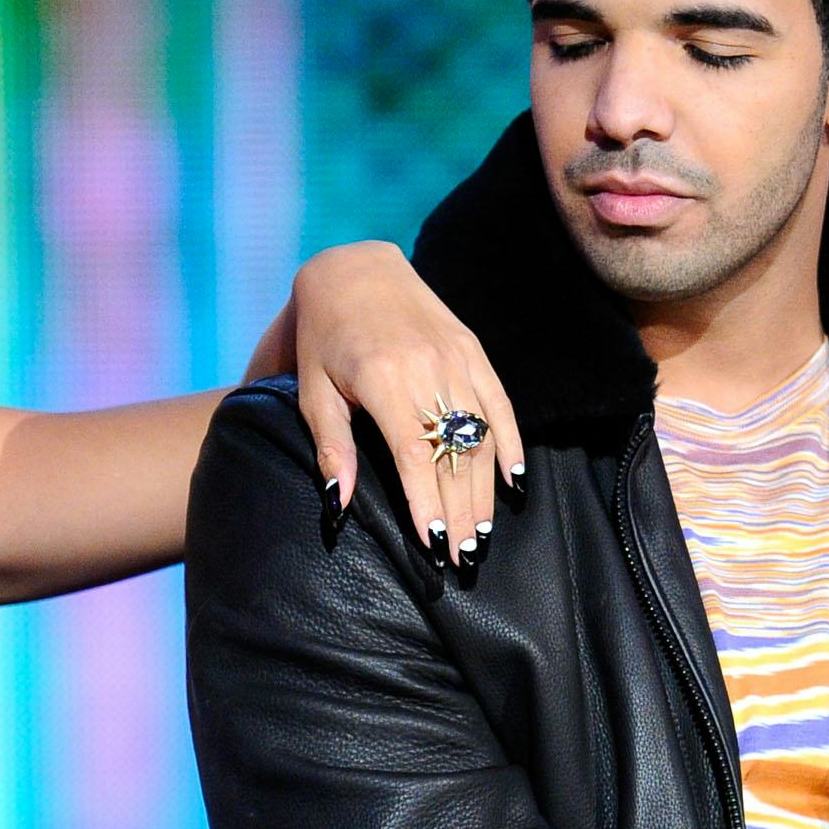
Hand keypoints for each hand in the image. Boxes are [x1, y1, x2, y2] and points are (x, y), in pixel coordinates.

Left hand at [278, 241, 520, 569]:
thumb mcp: (313, 392)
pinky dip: (510, 443)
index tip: (435, 543)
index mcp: (383, 380)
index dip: (426, 502)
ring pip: (480, 435)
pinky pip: (499, 403)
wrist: (353, 270)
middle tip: (464, 558)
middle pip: (453, 453)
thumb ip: (332, 448)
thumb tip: (339, 504)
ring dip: (484, 490)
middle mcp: (426, 368)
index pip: (413, 455)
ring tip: (482, 534)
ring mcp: (455, 357)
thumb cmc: (324, 338)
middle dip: (460, 510)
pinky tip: (515, 482)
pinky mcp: (471, 349)